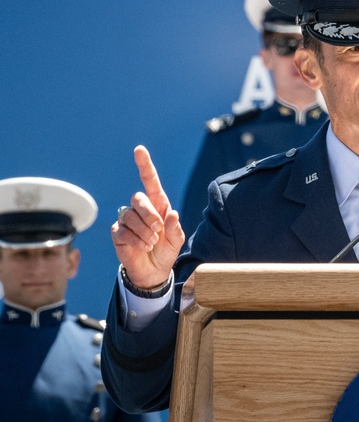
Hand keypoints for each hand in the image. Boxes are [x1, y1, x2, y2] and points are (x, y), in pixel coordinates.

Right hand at [111, 145, 185, 288]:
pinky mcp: (118, 233)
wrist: (154, 271)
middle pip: (139, 198)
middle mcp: (141, 209)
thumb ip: (176, 228)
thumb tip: (171, 213)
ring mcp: (127, 220)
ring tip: (152, 242)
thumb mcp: (177, 240)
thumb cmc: (166, 250)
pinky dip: (136, 240)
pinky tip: (143, 247)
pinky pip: (123, 231)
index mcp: (158, 205)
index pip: (150, 181)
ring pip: (130, 216)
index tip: (139, 150)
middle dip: (150, 215)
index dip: (144, 165)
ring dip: (145, 232)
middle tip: (159, 231)